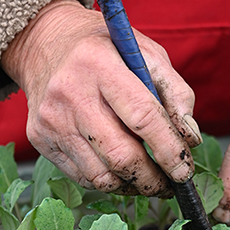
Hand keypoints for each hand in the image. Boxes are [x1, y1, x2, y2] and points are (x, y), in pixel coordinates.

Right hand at [2, 0, 201, 195]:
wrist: (44, 43)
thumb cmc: (103, 48)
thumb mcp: (144, 52)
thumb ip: (174, 91)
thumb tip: (189, 138)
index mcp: (99, 64)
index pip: (143, 117)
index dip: (169, 150)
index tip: (185, 170)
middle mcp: (70, 93)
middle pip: (120, 155)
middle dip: (153, 178)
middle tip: (171, 183)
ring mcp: (52, 119)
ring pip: (101, 174)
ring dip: (132, 186)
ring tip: (149, 180)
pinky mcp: (40, 138)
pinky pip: (81, 176)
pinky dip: (108, 181)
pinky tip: (121, 173)